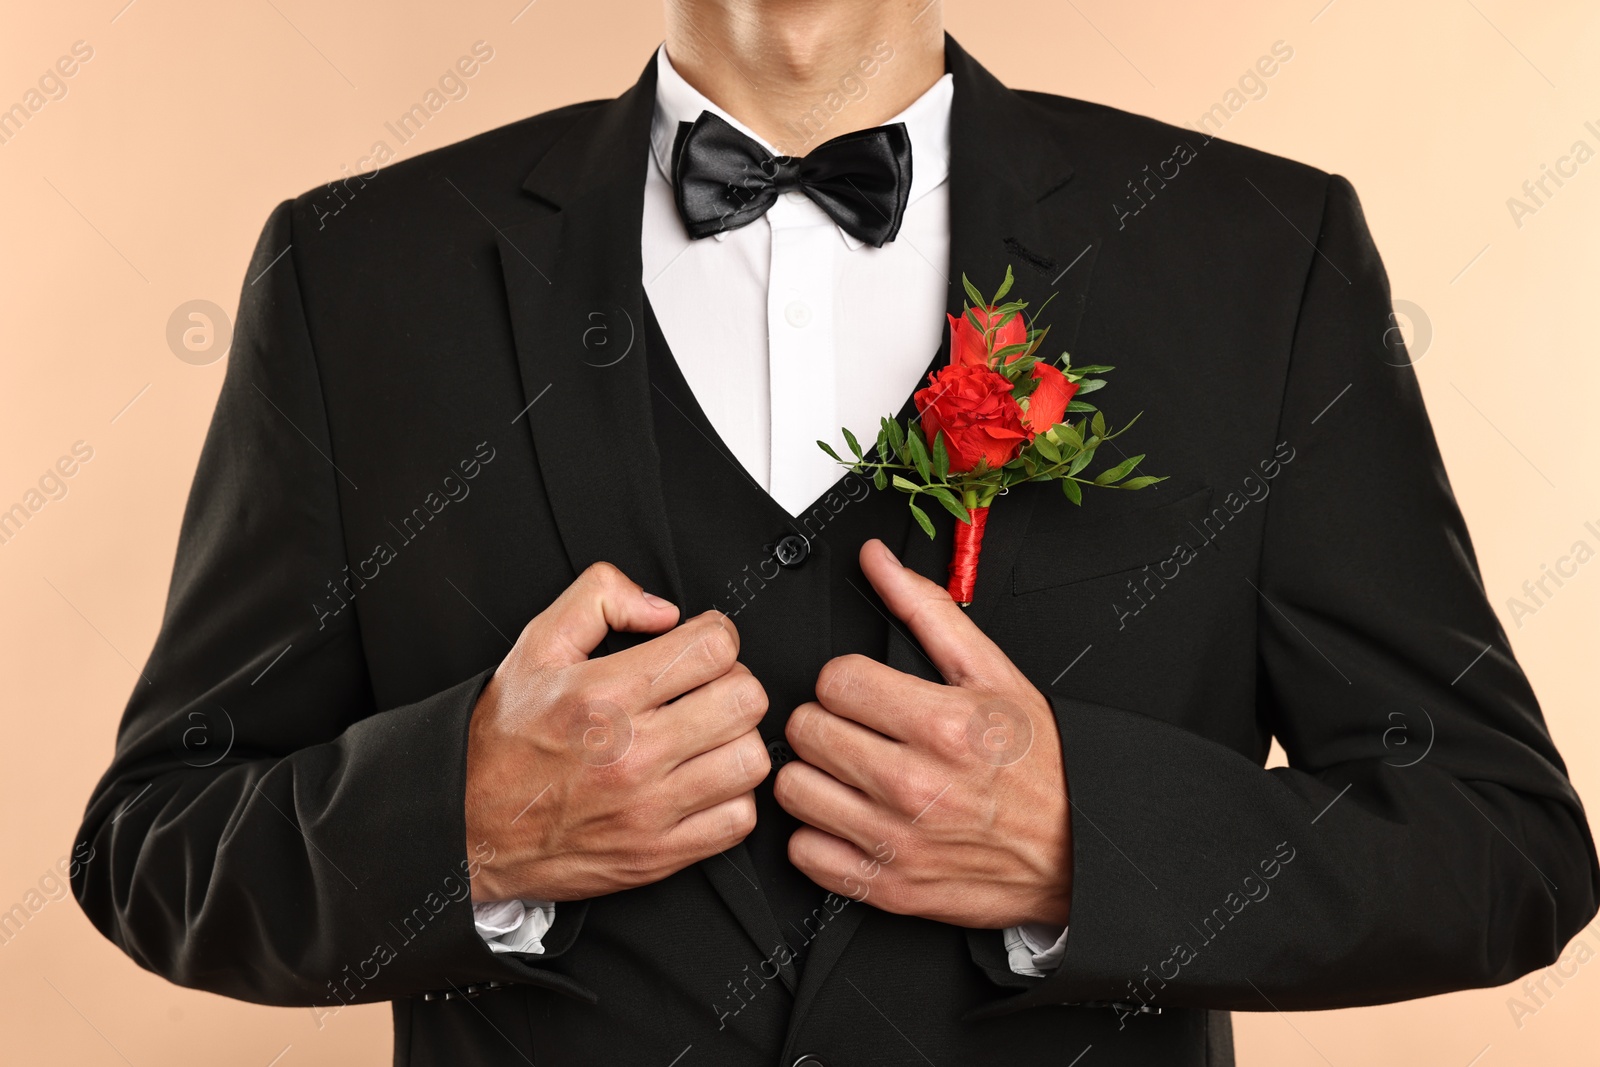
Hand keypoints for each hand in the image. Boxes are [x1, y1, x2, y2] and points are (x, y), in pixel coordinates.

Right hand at [465, 563, 769, 901]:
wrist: (468, 826)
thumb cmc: (504, 738)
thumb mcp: (537, 646)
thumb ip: (599, 598)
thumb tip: (663, 609)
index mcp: (606, 694)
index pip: (714, 648)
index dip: (717, 635)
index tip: (703, 646)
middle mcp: (632, 752)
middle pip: (746, 700)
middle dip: (734, 684)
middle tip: (709, 690)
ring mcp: (648, 809)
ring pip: (750, 760)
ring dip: (736, 741)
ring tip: (707, 738)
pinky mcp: (657, 855)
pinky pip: (738, 820)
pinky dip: (730, 799)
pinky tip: (702, 783)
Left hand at [775, 539, 1070, 928]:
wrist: (1077, 850)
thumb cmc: (1038, 763)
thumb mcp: (993, 673)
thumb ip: (928, 610)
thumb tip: (877, 561)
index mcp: (942, 724)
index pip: (835, 680)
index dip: (846, 680)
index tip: (864, 693)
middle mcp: (915, 785)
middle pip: (807, 730)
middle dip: (826, 721)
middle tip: (856, 729)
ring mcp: (899, 841)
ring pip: (794, 789)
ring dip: (813, 776)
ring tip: (846, 771)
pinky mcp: (888, 888)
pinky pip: (805, 854)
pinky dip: (817, 836)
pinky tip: (848, 817)